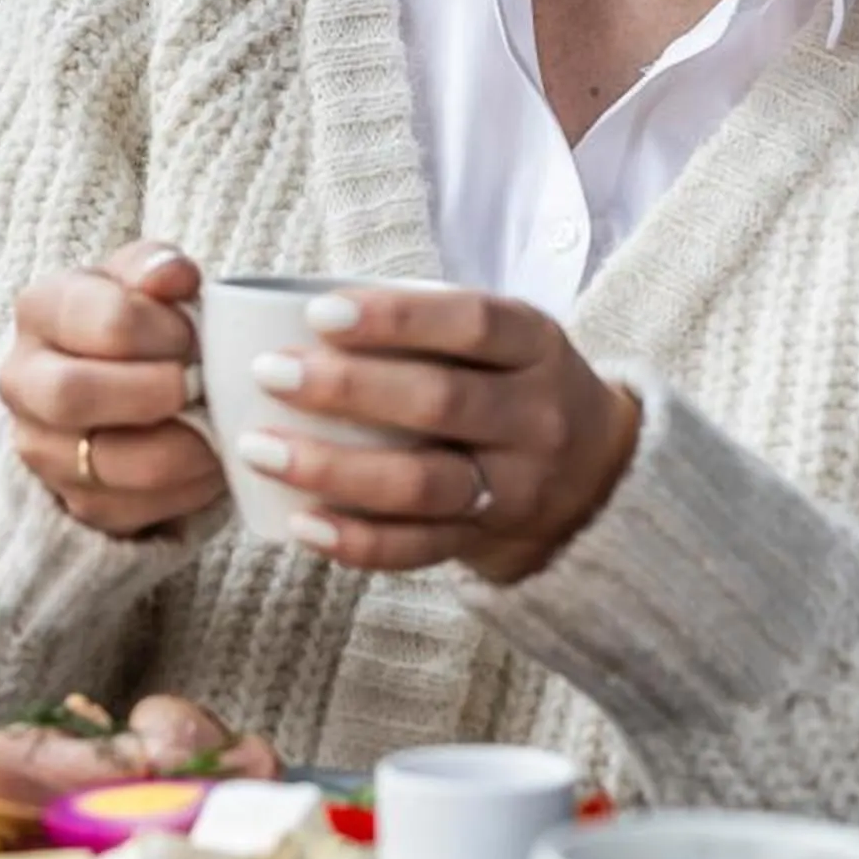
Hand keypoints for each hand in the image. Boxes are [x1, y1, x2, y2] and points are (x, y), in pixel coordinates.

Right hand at [0, 240, 222, 536]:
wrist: (113, 378)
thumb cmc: (137, 320)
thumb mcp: (144, 279)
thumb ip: (157, 268)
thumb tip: (173, 276)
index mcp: (40, 309)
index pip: (102, 320)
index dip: (161, 329)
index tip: (193, 332)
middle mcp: (22, 381)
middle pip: (74, 395)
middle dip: (156, 391)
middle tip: (200, 383)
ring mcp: (40, 449)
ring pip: (108, 464)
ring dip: (181, 448)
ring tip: (220, 426)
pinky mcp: (71, 502)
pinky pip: (130, 510)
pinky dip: (184, 490)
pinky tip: (212, 463)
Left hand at [239, 283, 639, 582]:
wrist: (597, 479)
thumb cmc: (513, 386)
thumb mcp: (502, 340)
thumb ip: (429, 323)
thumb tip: (296, 308)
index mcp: (535, 347)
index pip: (472, 325)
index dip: (396, 319)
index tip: (320, 313)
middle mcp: (534, 417)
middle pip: (439, 402)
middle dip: (346, 387)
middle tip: (270, 373)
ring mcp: (513, 487)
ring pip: (421, 483)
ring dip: (333, 467)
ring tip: (261, 447)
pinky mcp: (485, 541)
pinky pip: (416, 549)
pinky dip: (355, 540)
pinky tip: (300, 521)